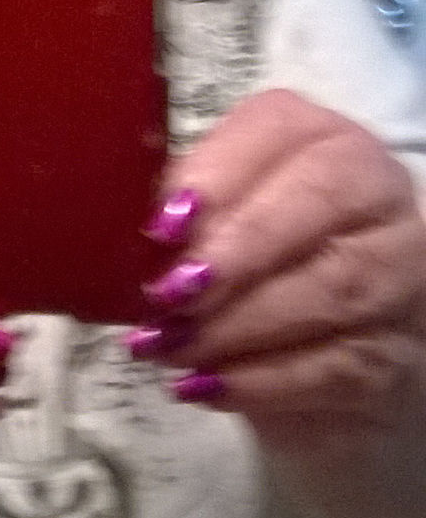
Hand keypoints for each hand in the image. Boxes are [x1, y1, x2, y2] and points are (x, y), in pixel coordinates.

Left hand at [126, 89, 425, 517]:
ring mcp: (399, 274)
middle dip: (232, 253)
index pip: (280, 130)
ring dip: (234, 324)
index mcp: (321, 139)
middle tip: (164, 294)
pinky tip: (202, 387)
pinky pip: (334, 367)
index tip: (161, 225)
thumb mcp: (212, 222)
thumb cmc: (251, 267)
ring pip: (329, 288)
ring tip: (167, 346)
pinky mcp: (393, 355)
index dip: (218, 176)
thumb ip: (178, 210)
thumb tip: (120, 232)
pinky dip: (260, 381)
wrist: (316, 352)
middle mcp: (375, 194)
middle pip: (316, 203)